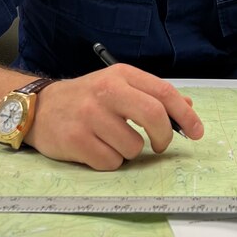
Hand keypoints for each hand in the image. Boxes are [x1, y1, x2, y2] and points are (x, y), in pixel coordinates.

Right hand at [26, 65, 203, 169]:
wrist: (39, 108)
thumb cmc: (86, 99)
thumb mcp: (118, 86)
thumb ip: (151, 95)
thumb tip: (187, 107)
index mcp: (121, 75)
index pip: (164, 93)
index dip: (186, 116)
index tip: (197, 132)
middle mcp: (106, 91)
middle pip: (154, 116)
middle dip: (164, 137)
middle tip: (160, 145)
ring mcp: (90, 116)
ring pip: (133, 146)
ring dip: (130, 151)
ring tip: (112, 141)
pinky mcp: (76, 140)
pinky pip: (111, 161)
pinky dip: (110, 161)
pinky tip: (97, 149)